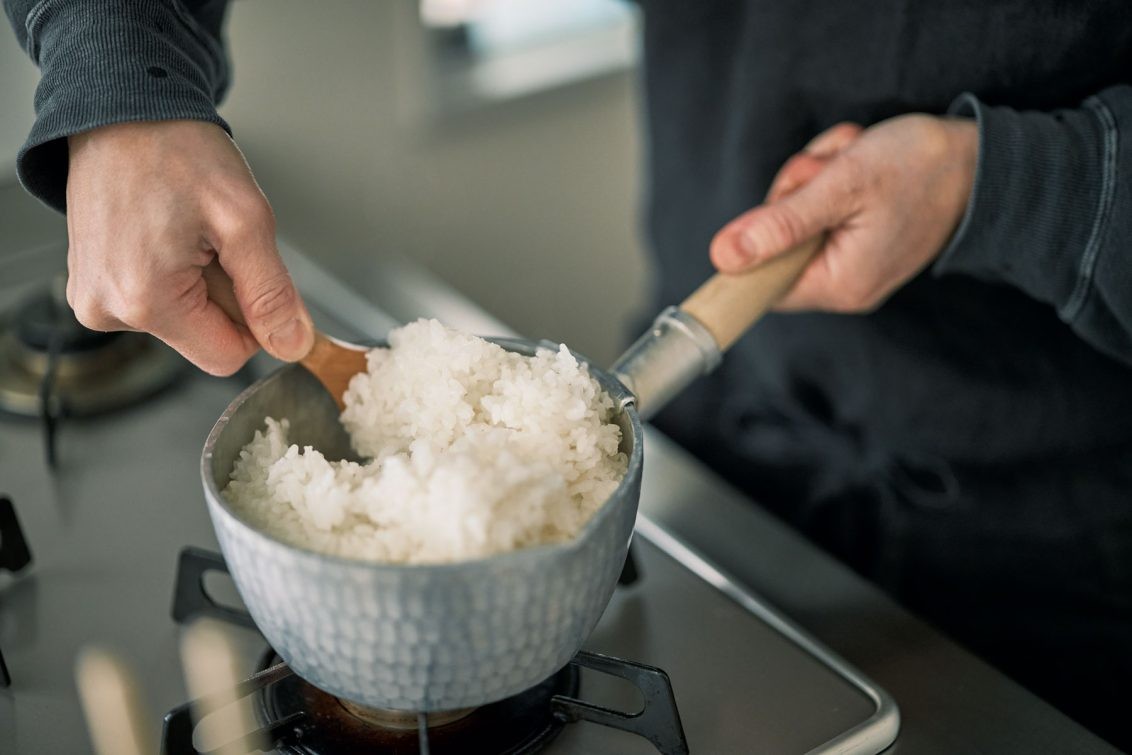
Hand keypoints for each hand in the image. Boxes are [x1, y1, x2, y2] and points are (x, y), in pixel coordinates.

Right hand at [65, 120, 314, 374]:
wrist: (123, 110)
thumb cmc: (176, 150)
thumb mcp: (245, 220)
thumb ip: (272, 292)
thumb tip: (293, 344)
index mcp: (144, 301)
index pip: (229, 356)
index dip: (254, 318)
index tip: (247, 268)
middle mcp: (107, 311)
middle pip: (205, 337)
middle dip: (223, 293)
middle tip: (211, 237)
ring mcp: (94, 300)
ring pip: (182, 319)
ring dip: (199, 279)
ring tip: (183, 227)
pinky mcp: (90, 285)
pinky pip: (155, 300)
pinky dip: (173, 271)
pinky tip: (165, 230)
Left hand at [710, 115, 977, 311]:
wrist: (985, 158)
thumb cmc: (920, 167)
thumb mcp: (842, 185)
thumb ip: (781, 223)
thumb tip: (724, 256)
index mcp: (841, 285)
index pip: (763, 283)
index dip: (759, 239)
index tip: (786, 200)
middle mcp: (846, 286)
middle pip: (777, 244)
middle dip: (794, 192)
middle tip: (830, 170)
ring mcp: (853, 263)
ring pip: (797, 218)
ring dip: (813, 178)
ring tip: (852, 160)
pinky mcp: (860, 240)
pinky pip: (821, 210)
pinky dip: (831, 179)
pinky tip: (859, 163)